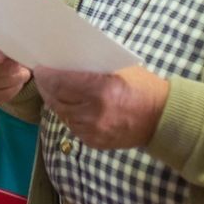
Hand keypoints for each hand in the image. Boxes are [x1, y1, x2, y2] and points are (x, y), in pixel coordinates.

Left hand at [32, 66, 169, 149]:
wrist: (163, 119)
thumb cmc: (144, 88)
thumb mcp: (120, 69)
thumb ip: (93, 68)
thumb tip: (67, 61)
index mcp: (101, 90)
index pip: (60, 82)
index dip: (46, 76)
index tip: (40, 69)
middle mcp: (93, 112)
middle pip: (56, 99)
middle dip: (47, 88)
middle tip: (44, 79)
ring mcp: (93, 130)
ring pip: (62, 115)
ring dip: (56, 102)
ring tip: (54, 91)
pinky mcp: (94, 142)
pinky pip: (72, 127)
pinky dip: (69, 116)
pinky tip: (70, 106)